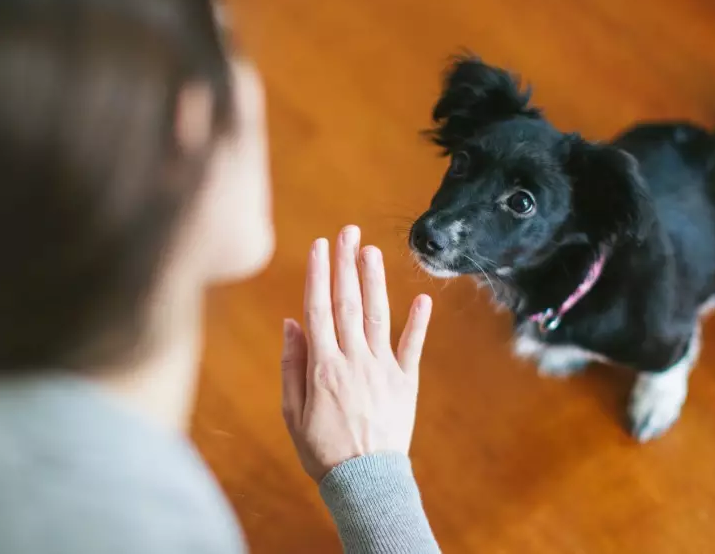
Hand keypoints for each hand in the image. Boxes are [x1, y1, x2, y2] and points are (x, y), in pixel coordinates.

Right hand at [281, 225, 432, 481]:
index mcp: (322, 366)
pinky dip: (418, 322)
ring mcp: (382, 369)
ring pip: (377, 316)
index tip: (319, 246)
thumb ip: (292, 364)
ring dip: (375, 281)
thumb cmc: (322, 450)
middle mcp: (353, 360)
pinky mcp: (405, 383)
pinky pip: (412, 347)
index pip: (318, 308)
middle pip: (347, 302)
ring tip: (372, 251)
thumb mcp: (292, 412)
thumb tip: (292, 323)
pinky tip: (422, 297)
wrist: (365, 482)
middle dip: (346, 264)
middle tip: (348, 231)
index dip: (319, 274)